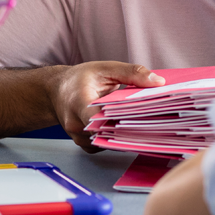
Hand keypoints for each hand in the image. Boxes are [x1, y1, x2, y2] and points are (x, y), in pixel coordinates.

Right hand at [50, 61, 164, 151]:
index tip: (143, 116)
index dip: (122, 120)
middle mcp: (76, 123)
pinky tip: (127, 127)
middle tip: (152, 119)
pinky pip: (103, 145)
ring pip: (107, 141)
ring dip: (124, 133)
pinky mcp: (84, 143)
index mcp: (79, 102)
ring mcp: (79, 136)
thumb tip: (158, 82)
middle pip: (107, 132)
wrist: (57, 91)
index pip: (100, 119)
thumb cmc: (79, 78)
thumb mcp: (106, 68)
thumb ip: (132, 73)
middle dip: (130, 127)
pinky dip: (115, 138)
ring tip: (141, 121)